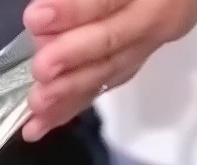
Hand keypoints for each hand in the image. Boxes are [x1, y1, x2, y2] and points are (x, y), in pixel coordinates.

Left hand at [20, 0, 196, 140]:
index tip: (35, 18)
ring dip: (72, 93)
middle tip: (39, 72)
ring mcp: (153, 38)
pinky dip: (76, 102)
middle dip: (74, 59)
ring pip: (112, 69)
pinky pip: (109, 82)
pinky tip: (46, 121)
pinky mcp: (140, 54)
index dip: (74, 9)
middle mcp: (161, 13)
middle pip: (114, 41)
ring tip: (36, 110)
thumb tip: (45, 15)